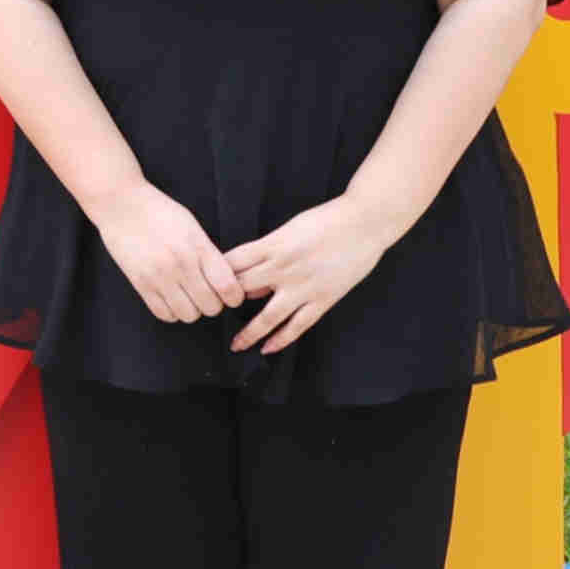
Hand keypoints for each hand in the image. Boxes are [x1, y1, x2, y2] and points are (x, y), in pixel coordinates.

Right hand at [90, 185, 246, 324]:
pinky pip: (164, 314)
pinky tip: (170, 298)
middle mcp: (181, 264)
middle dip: (213, 304)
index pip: (228, 287)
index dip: (234, 297)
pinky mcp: (140, 283)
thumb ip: (208, 254)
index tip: (231, 295)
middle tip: (207, 294)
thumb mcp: (192, 227)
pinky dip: (172, 311)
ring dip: (192, 310)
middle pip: (211, 307)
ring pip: (189, 315)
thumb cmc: (160, 212)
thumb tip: (224, 282)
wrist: (121, 204)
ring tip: (187, 297)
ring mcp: (159, 275)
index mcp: (198, 247)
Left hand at [224, 194, 406, 353]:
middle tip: (214, 315)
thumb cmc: (327, 220)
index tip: (205, 284)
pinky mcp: (323, 299)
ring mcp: (303, 286)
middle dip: (226, 302)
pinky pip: (298, 325)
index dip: (216, 275)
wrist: (364, 223)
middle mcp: (283, 268)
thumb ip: (268, 249)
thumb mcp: (290, 228)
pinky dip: (281, 339)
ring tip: (236, 345)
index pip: (233, 262)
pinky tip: (268, 348)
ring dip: (249, 333)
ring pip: (268, 315)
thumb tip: (249, 268)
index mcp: (273, 245)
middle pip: (244, 289)